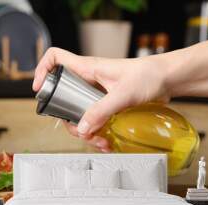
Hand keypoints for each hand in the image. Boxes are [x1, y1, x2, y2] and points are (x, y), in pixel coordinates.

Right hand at [33, 48, 168, 151]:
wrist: (168, 79)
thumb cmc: (149, 75)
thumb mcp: (123, 94)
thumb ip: (100, 110)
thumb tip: (80, 128)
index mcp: (87, 69)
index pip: (55, 59)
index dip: (42, 70)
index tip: (39, 89)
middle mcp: (88, 80)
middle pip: (63, 98)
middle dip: (69, 120)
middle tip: (83, 133)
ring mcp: (96, 93)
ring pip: (78, 113)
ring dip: (85, 132)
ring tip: (101, 142)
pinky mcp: (107, 104)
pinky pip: (93, 119)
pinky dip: (97, 133)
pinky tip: (107, 142)